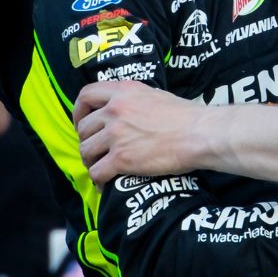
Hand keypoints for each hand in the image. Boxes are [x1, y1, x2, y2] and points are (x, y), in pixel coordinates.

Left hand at [76, 82, 203, 181]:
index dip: (79, 110)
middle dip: (86, 141)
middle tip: (95, 150)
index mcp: (123, 92)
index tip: (82, 122)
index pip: (86, 95)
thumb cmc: (185, 116)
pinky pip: (97, 172)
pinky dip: (98, 180)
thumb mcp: (154, 95)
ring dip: (91, 161)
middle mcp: (115, 110)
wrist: (199, 134)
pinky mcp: (121, 159)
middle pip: (84, 127)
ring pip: (86, 151)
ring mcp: (116, 135)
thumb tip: (124, 109)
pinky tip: (106, 185)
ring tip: (100, 168)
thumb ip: (133, 100)